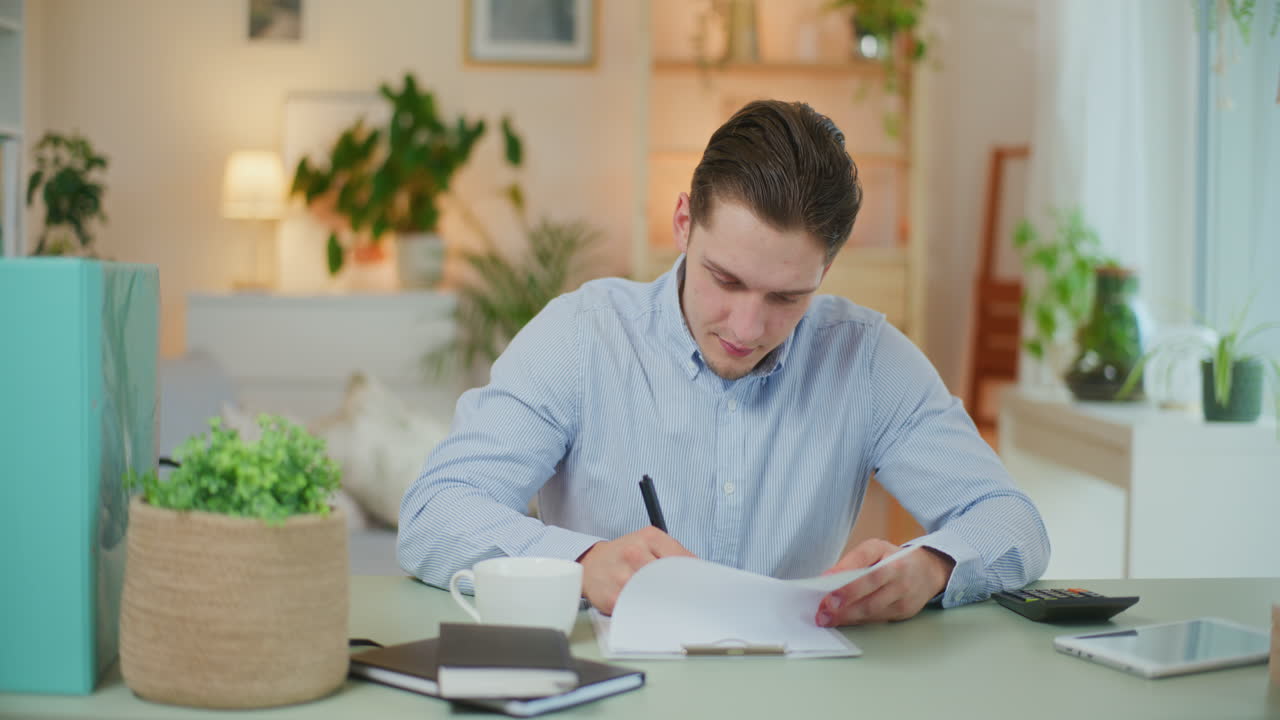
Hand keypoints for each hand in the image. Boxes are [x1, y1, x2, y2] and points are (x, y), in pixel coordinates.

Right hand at [577, 526, 695, 614]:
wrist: (591, 564)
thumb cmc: (625, 554)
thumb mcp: (649, 542)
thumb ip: (675, 553)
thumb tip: (702, 571)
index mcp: (649, 537)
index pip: (682, 559)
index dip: (694, 576)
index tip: (701, 588)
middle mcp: (634, 553)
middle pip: (670, 578)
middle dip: (682, 591)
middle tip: (689, 601)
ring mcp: (622, 576)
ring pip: (657, 595)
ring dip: (667, 604)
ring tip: (671, 606)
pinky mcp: (613, 598)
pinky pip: (640, 609)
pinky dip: (650, 613)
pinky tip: (652, 610)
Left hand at [815, 539, 954, 626]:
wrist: (928, 571)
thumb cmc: (894, 558)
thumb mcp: (875, 549)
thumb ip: (854, 560)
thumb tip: (829, 577)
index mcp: (893, 561)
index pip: (870, 574)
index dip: (848, 585)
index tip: (826, 589)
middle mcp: (901, 581)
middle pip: (870, 597)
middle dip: (844, 606)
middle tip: (822, 611)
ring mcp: (904, 599)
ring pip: (872, 612)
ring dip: (846, 617)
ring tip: (826, 618)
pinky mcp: (903, 613)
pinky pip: (876, 619)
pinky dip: (857, 620)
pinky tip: (842, 619)